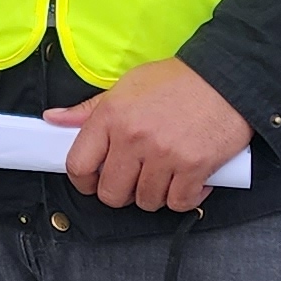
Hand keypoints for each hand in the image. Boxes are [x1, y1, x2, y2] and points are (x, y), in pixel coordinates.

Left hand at [47, 59, 252, 213]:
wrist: (227, 77)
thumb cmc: (177, 81)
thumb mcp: (127, 86)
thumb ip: (90, 109)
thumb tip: (53, 119)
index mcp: (112, 116)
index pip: (78, 164)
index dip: (83, 181)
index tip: (93, 181)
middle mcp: (134, 138)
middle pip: (112, 193)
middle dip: (121, 193)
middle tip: (134, 181)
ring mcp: (165, 155)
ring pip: (147, 201)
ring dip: (155, 195)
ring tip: (164, 175)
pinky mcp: (195, 167)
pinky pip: (180, 202)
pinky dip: (185, 197)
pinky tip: (189, 181)